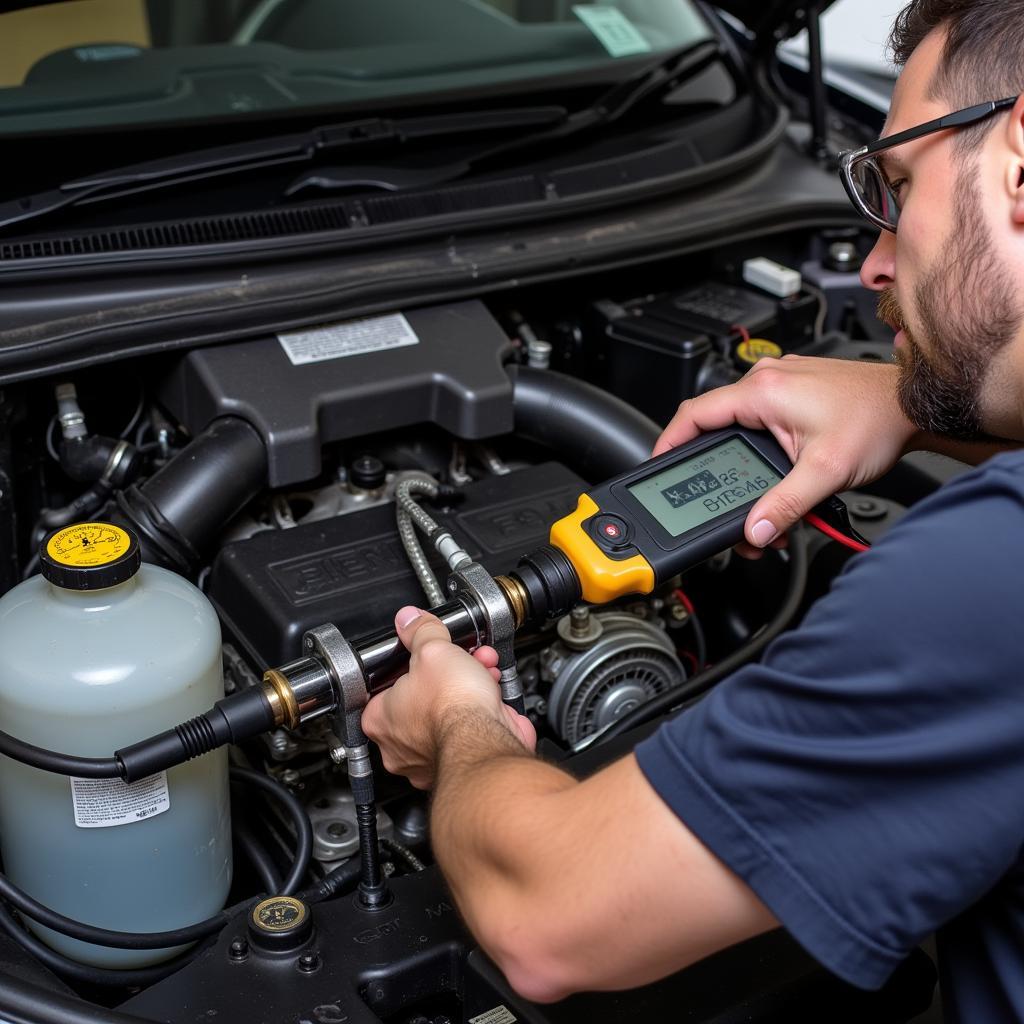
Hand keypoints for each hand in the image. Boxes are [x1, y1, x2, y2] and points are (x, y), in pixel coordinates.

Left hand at [361, 607, 536, 788]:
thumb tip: (410, 619)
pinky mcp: (463, 762)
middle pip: (424, 697)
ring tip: (482, 669)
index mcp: (381, 719)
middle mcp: (401, 746)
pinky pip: (471, 731)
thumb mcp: (432, 650)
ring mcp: (432, 759)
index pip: (385, 685)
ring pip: (449, 714)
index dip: (411, 663)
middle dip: (449, 671)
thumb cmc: (452, 707)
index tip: (425, 654)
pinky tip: (493, 696)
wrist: (487, 740)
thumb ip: (421, 632)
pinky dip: (484, 712)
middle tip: (460, 660)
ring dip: (470, 686)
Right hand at [655, 357, 914, 555]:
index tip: (658, 464)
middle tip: (707, 493)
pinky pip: (757, 417)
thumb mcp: (826, 472)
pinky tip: (768, 472)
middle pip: (712, 421)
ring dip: (734, 457)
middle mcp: (767, 380)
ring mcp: (780, 382)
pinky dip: (753, 445)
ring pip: (736, 421)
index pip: (693, 414)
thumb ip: (785, 506)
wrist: (912, 404)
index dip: (668, 441)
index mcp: (762, 391)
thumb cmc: (877, 422)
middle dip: (707, 461)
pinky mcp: (792, 392)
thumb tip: (755, 531)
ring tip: (746, 491)